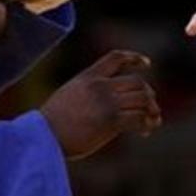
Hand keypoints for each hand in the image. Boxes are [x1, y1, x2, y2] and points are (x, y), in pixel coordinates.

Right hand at [40, 50, 160, 159]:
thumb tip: (105, 100)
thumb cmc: (52, 123)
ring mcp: (106, 102)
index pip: (116, 58)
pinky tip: (145, 131)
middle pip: (137, 82)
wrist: (43, 137)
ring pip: (143, 99)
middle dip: (148, 94)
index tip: (147, 64)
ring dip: (152, 110)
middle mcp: (100, 86)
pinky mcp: (111, 121)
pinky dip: (147, 124)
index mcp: (88, 77)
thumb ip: (88, 91)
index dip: (134, 58)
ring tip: (152, 121)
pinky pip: (139, 118)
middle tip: (151, 108)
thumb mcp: (69, 95)